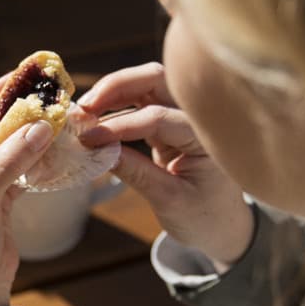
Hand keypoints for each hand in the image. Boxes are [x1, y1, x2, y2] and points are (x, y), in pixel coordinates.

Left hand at [0, 78, 53, 305]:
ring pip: (8, 145)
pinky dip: (37, 158)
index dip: (1, 92)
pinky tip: (58, 145)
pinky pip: (19, 166)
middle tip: (53, 91)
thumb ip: (11, 158)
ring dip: (33, 135)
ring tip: (62, 114)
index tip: (30, 71)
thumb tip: (42, 124)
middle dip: (22, 112)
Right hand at [78, 62, 253, 269]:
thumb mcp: (168, 199)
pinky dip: (116, 104)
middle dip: (116, 87)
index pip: (158, 118)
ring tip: (83, 111)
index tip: (88, 138)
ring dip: (112, 92)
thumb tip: (96, 149)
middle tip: (83, 107)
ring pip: (146, 83)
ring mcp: (183, 115)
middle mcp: (198, 117)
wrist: (221, 225)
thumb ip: (134, 172)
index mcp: (206, 138)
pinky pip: (141, 100)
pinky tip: (95, 116)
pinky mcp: (169, 121)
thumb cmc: (202, 216)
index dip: (119, 125)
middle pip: (156, 80)